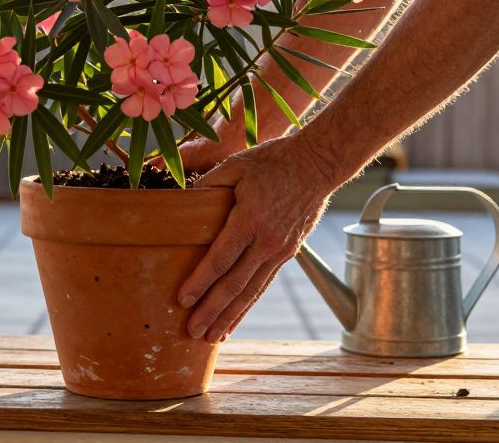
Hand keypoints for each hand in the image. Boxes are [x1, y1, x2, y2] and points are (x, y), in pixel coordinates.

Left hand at [178, 135, 337, 342]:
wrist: (317, 164)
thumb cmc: (272, 161)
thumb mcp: (236, 165)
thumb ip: (208, 184)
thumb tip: (180, 200)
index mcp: (251, 219)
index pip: (221, 258)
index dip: (200, 281)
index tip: (182, 299)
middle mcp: (267, 241)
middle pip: (236, 284)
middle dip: (212, 310)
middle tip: (192, 332)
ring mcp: (280, 250)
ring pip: (252, 291)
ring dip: (230, 316)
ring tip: (211, 337)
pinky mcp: (288, 254)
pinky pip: (264, 284)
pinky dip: (248, 305)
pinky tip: (234, 320)